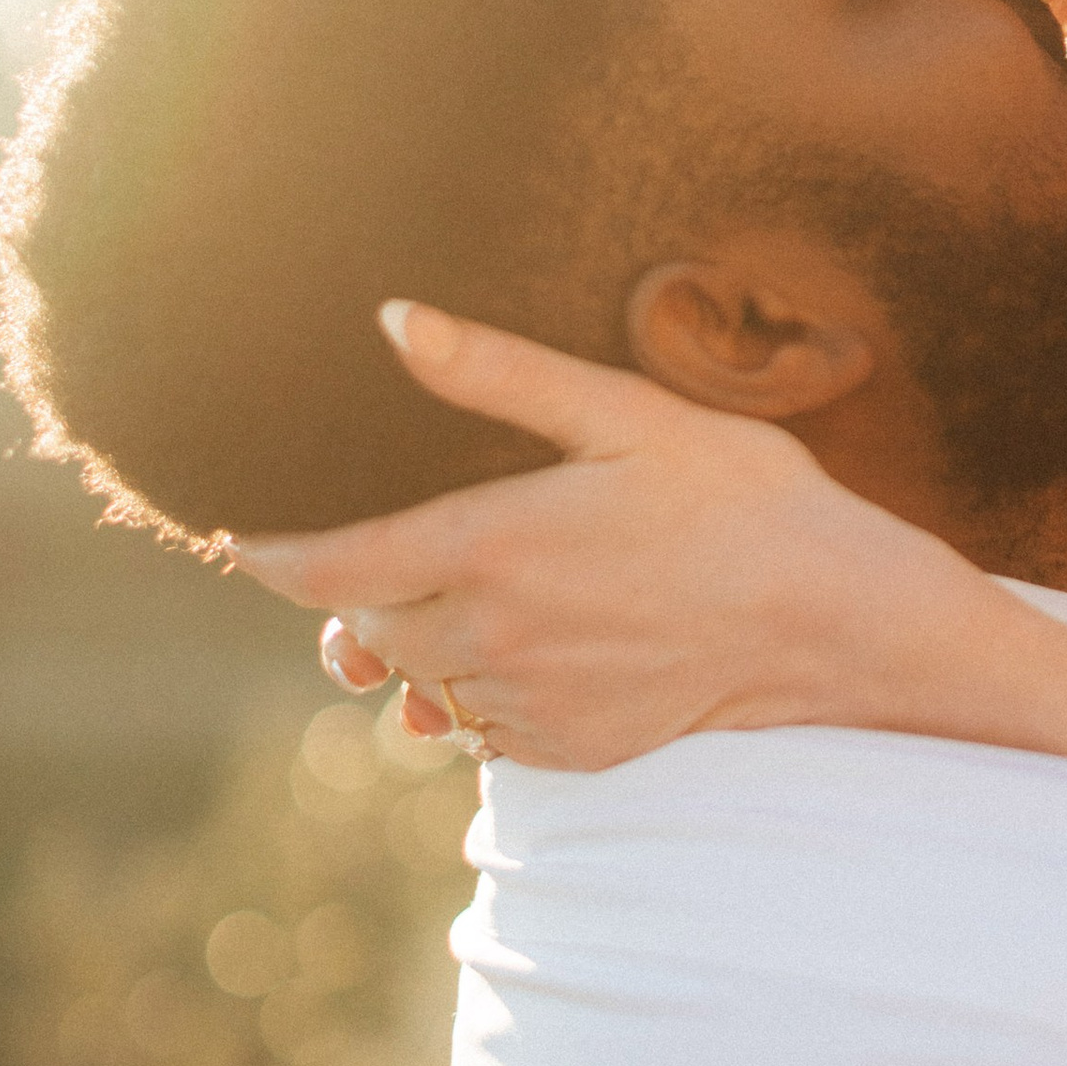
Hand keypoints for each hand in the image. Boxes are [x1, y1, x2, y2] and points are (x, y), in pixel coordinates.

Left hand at [236, 300, 1031, 770]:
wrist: (833, 618)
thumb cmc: (739, 495)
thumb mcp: (626, 413)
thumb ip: (499, 374)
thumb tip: (396, 318)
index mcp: (491, 545)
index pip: (328, 570)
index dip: (267, 559)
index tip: (233, 540)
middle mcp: (492, 636)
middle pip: (366, 629)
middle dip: (354, 597)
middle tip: (372, 557)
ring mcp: (528, 702)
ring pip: (419, 684)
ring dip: (416, 646)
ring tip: (458, 598)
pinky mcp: (566, 747)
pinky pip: (479, 729)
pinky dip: (476, 694)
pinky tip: (523, 648)